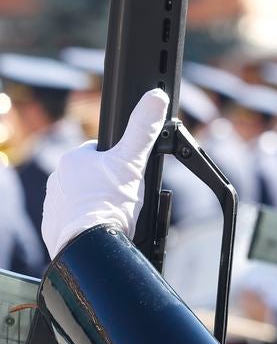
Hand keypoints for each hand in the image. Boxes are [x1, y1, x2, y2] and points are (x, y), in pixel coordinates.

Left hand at [42, 88, 168, 259]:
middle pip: (93, 176)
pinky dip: (88, 224)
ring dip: (99, 204)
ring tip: (116, 215)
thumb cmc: (109, 203)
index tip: (129, 175)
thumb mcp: (132, 161)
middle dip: (109, 184)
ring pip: (84, 199)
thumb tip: (156, 96)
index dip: (119, 162)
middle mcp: (57, 180)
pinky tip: (103, 229)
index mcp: (73, 160)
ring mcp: (54, 206)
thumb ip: (144, 128)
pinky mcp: (54, 230)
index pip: (100, 153)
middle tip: (125, 197)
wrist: (91, 246)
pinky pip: (75, 221)